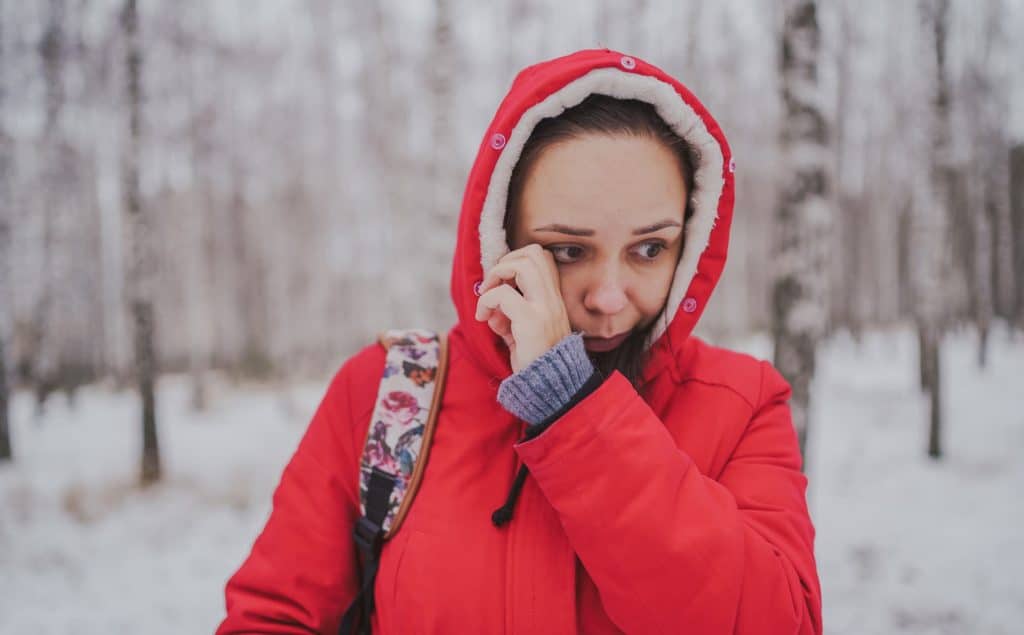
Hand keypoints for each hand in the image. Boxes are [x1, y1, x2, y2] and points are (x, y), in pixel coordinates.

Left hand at [474, 244, 571, 372]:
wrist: (551, 388)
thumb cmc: (535, 363)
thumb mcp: (520, 334)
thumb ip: (507, 318)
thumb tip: (490, 311)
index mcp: (553, 299)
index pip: (544, 257)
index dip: (517, 260)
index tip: (502, 282)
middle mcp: (553, 299)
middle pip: (534, 253)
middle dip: (505, 262)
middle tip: (492, 286)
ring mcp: (545, 308)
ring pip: (523, 264)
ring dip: (497, 274)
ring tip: (487, 298)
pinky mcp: (531, 321)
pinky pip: (503, 295)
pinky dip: (486, 301)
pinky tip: (483, 318)